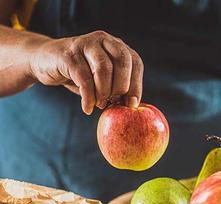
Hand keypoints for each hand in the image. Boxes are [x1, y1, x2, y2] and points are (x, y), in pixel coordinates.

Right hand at [28, 30, 143, 113]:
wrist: (46, 62)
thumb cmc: (81, 75)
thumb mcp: (103, 82)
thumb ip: (117, 89)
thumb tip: (132, 105)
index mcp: (116, 46)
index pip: (135, 62)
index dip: (136, 85)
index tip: (131, 104)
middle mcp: (103, 40)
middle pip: (123, 61)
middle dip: (121, 87)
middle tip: (113, 101)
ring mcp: (85, 44)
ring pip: (103, 68)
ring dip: (104, 92)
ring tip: (99, 104)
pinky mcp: (68, 54)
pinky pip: (84, 78)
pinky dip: (88, 97)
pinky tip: (87, 107)